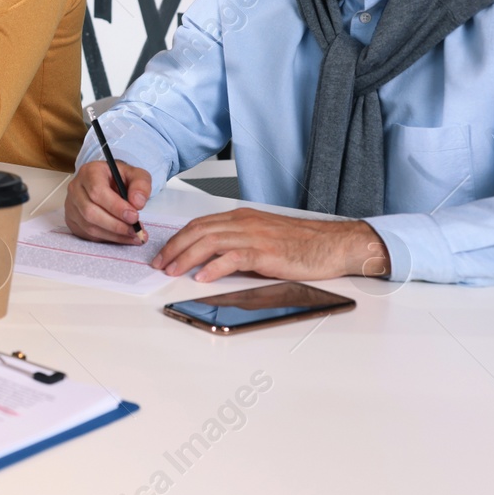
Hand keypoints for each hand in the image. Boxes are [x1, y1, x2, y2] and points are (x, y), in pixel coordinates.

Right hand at [64, 160, 151, 243]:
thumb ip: (140, 185)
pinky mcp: (72, 220)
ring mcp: (71, 206)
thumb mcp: (135, 174)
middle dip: (116, 224)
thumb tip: (137, 203)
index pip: (97, 191)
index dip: (115, 206)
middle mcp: (76, 188)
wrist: (107, 182)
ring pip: (89, 226)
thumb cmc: (119, 178)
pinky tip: (123, 237)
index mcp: (90, 172)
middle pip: (90, 211)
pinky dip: (108, 238)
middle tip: (135, 229)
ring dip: (114, 234)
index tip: (134, 216)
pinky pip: (88, 234)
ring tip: (134, 235)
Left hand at [152, 209, 390, 282]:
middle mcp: (245, 222)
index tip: (163, 253)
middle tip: (159, 264)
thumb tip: (210, 261)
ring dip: (186, 257)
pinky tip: (202, 277)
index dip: (177, 239)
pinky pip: (234, 257)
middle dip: (174, 248)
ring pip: (210, 241)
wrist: (334, 244)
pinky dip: (214, 266)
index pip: (200, 224)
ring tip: (173, 271)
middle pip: (198, 231)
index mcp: (242, 217)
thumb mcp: (262, 238)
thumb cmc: (302, 244)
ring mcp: (255, 235)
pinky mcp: (267, 252)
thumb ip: (237, 244)